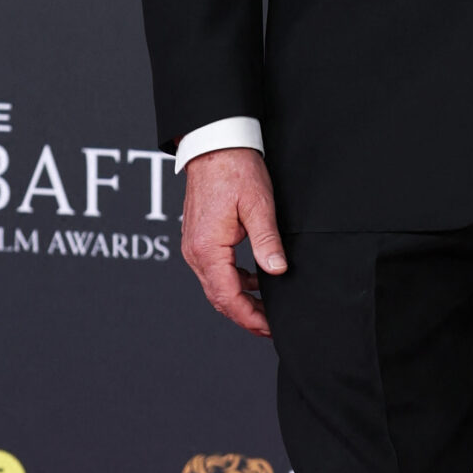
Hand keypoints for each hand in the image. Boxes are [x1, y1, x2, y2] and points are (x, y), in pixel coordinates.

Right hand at [179, 146, 286, 336]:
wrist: (214, 145)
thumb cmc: (235, 170)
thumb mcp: (258, 206)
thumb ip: (267, 242)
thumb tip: (278, 271)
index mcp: (207, 248)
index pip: (227, 296)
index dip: (249, 317)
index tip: (269, 328)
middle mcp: (195, 252)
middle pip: (218, 297)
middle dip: (245, 315)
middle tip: (271, 327)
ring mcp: (194, 246)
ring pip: (216, 286)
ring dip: (240, 299)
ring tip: (267, 308)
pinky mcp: (199, 239)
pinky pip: (215, 270)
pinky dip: (234, 281)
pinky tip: (255, 280)